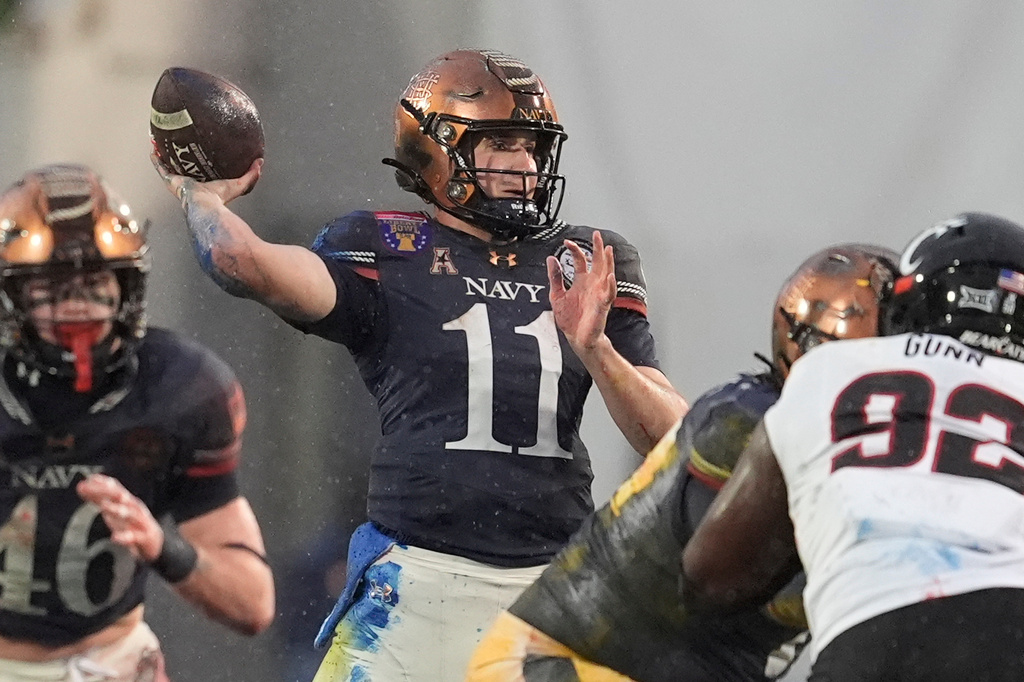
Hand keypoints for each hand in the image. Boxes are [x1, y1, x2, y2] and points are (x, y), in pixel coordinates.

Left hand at [77, 473, 162, 561]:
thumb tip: (81, 486)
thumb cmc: (131, 524)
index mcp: (128, 501)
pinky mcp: (145, 537)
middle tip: (91, 489)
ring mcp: (141, 522)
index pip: (116, 489)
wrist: (154, 542)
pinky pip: (135, 537)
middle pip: (122, 497)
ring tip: (103, 506)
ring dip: (117, 509)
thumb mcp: (115, 510)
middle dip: (107, 492)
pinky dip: (125, 537)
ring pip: (130, 513)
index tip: (89, 479)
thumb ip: (99, 499)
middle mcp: (135, 508)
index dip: (103, 483)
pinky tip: (115, 537)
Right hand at [150, 152, 262, 207]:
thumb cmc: (219, 199)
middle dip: (179, 157)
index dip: (197, 163)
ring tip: (162, 143)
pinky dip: (156, 159)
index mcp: (202, 185)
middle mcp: (188, 183)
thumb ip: (251, 174)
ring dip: (165, 155)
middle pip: (182, 167)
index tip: (196, 154)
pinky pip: (161, 168)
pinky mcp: (170, 180)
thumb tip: (260, 162)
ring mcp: (178, 182)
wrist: (205, 205)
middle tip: (177, 145)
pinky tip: (153, 148)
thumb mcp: (238, 184)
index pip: (199, 172)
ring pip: (169, 166)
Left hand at [546, 230, 615, 354]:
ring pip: (606, 274)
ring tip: (608, 250)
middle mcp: (592, 285)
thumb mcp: (556, 295)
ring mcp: (598, 293)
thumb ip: (555, 277)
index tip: (566, 242)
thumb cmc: (571, 319)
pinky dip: (610, 285)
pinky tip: (610, 276)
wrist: (577, 338)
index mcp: (581, 281)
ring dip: (608, 262)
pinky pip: (608, 294)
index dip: (574, 249)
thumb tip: (551, 259)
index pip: (580, 260)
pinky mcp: (602, 305)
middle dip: (598, 248)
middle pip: (597, 262)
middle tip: (597, 235)